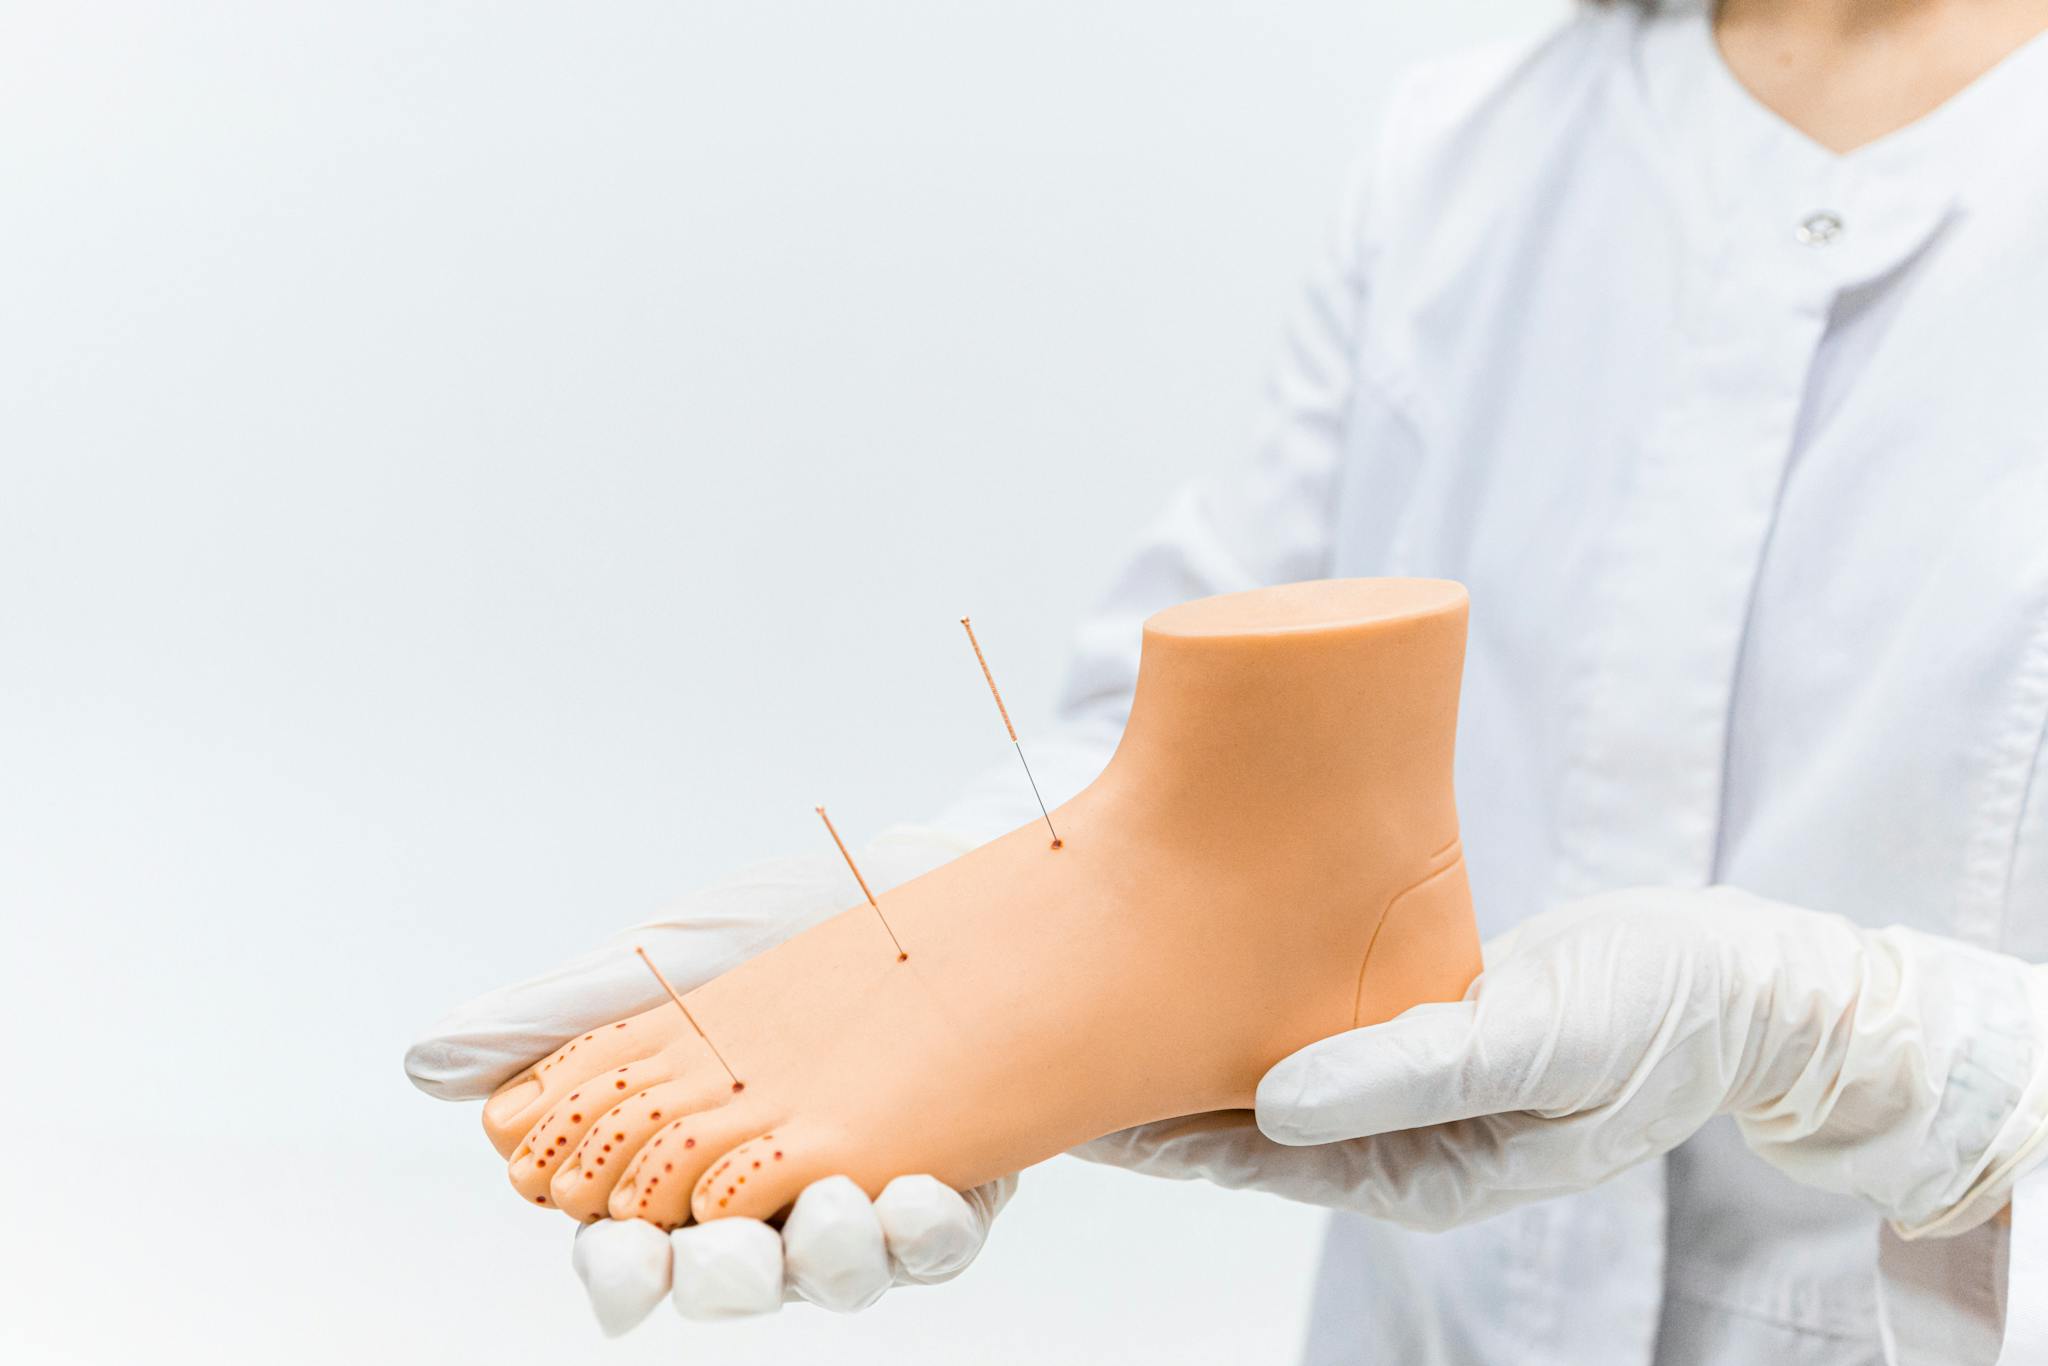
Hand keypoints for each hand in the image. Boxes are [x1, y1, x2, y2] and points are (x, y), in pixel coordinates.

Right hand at [405, 825, 1016, 1329]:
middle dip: (724, 1278)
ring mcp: (855, 1203)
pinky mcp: (945, 1187)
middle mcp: (764, 1206)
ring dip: (830, 1258)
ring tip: (838, 1208)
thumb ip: (563, 1022)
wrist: (903, 883)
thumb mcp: (668, 964)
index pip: (635, 1253)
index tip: (619, 1256)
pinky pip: (934, 1243)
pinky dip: (921, 1230)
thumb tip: (431, 1065)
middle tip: (724, 1250)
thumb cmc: (775, 934)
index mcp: (683, 1175)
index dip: (622, 1270)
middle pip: (731, 1284)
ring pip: (833, 1278)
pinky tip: (915, 1193)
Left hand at [1081, 889, 2047, 1237]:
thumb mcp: (1542, 1042)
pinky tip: (1181, 944)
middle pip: (1224, 1119)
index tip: (1054, 1097)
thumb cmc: (1658, 1016)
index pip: (1239, 1160)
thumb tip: (1272, 1105)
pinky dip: (1232, 983)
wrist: (1737, 981)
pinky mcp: (1404, 1018)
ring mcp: (1391, 1080)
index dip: (1142, 1131)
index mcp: (1411, 1168)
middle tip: (1030, 1028)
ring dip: (1170, 1024)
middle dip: (1130, 1079)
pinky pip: (1295, 1011)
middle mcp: (1385, 1136)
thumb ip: (1410, 1073)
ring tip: (1079, 978)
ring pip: (1248, 1062)